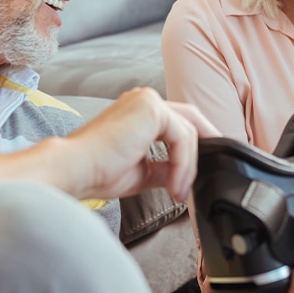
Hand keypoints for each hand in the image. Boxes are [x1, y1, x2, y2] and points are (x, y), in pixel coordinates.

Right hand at [66, 87, 219, 201]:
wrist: (75, 170)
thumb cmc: (96, 171)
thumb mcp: (141, 171)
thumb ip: (163, 168)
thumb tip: (181, 176)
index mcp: (138, 110)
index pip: (177, 121)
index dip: (196, 144)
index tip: (200, 170)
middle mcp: (143, 100)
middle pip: (190, 118)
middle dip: (208, 143)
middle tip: (217, 167)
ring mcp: (147, 101)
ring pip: (188, 132)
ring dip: (189, 166)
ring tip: (179, 192)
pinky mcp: (152, 109)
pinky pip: (183, 137)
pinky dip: (184, 164)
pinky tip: (175, 186)